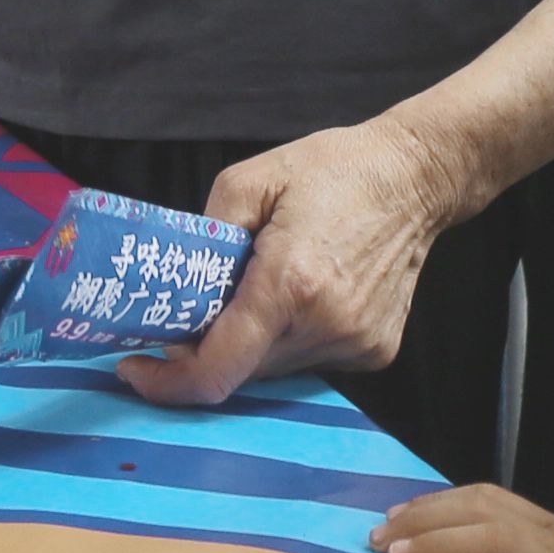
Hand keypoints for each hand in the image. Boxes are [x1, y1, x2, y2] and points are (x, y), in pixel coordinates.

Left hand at [120, 121, 465, 405]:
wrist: (417, 178)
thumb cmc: (332, 170)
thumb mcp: (246, 180)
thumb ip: (201, 240)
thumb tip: (176, 298)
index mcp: (289, 282)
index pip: (218, 368)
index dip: (169, 382)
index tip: (137, 368)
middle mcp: (326, 324)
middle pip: (241, 368)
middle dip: (207, 348)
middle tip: (195, 310)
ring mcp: (355, 343)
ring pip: (274, 369)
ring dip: (252, 342)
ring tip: (263, 287)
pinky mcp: (374, 351)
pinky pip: (309, 360)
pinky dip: (290, 338)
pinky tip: (305, 293)